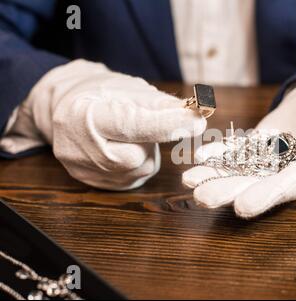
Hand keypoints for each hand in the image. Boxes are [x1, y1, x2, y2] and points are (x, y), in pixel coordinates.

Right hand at [2, 59, 205, 189]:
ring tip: (127, 134)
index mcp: (84, 115)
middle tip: (139, 121)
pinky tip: (122, 148)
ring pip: (141, 168)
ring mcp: (85, 171)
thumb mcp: (128, 89)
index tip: (197, 122)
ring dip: (145, 151)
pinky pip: (134, 178)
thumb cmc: (101, 94)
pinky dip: (138, 163)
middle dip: (150, 139)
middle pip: (138, 155)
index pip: (132, 126)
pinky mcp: (95, 184)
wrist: (65, 109)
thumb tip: (197, 114)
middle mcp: (79, 149)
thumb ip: (161, 104)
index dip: (167, 125)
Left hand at [182, 76, 295, 217]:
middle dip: (228, 192)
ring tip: (189, 180)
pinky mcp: (260, 143)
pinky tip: (200, 155)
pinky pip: (238, 149)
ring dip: (215, 176)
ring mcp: (271, 157)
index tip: (242, 206)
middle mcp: (287, 170)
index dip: (265, 197)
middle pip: (256, 184)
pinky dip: (220, 152)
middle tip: (201, 198)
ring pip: (241, 170)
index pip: (287, 187)